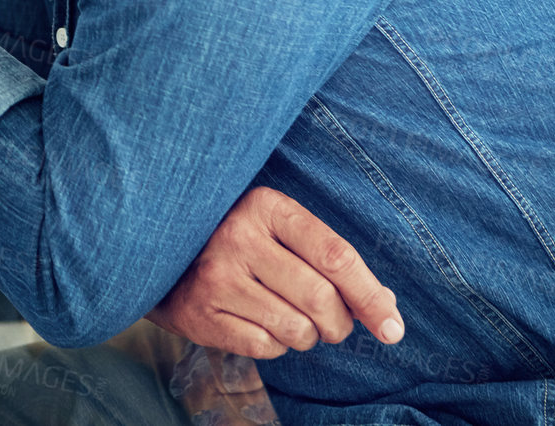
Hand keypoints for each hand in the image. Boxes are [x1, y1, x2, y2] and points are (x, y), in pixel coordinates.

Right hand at [147, 186, 404, 359]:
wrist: (161, 251)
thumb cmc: (241, 242)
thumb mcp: (281, 231)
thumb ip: (331, 260)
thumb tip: (387, 307)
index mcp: (266, 206)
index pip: (335, 256)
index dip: (371, 296)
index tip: (393, 327)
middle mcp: (238, 237)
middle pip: (320, 299)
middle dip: (340, 323)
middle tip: (334, 324)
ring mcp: (216, 277)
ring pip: (296, 330)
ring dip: (308, 336)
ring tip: (293, 319)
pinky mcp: (202, 315)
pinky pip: (266, 348)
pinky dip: (276, 345)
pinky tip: (261, 323)